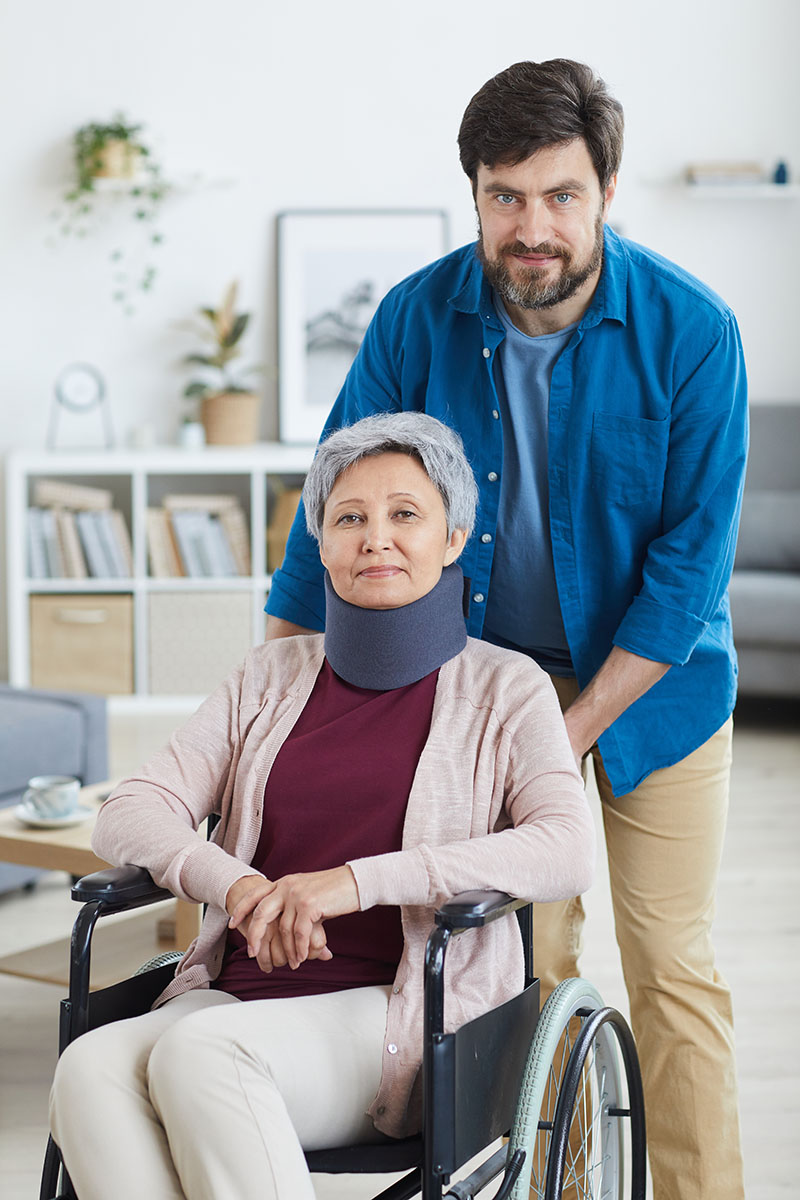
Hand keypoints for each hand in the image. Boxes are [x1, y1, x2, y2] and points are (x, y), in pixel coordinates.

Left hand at [227, 866, 359, 969]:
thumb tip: (285, 925)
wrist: (357, 882)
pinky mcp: (309, 905)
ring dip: (287, 950)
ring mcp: (297, 895)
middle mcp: (287, 886)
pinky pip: (299, 933)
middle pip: (261, 914)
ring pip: (283, 929)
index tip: (233, 923)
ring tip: (292, 963)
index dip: (241, 909)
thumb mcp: (308, 892)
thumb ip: (293, 904)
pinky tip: (302, 957)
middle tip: (253, 953)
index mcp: (284, 882)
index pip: (255, 894)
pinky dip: (300, 949)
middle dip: (254, 936)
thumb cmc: (335, 890)